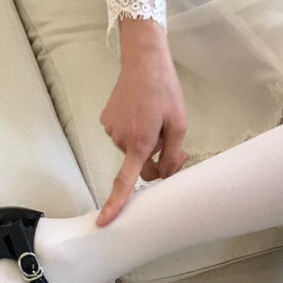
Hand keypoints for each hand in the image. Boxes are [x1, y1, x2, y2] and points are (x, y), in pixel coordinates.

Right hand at [96, 22, 187, 226]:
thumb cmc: (165, 91)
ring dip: (146, 141)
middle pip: (139, 166)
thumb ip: (173, 155)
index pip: (126, 181)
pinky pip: (123, 136)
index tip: (104, 221)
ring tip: (155, 118)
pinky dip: (134, 130)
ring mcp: (110, 130)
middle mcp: (121, 139)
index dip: (115, 204)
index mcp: (140, 142)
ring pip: (132, 149)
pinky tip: (142, 112)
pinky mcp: (105, 120)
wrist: (143, 61)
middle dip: (156, 159)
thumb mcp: (179, 124)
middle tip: (173, 142)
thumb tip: (164, 175)